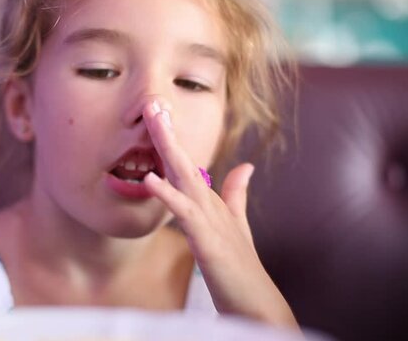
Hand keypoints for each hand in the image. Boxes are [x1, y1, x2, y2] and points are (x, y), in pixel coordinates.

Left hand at [142, 101, 298, 328]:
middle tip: (152, 102)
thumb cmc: (241, 267)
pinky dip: (167, 194)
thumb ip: (237, 194)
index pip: (187, 164)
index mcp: (211, 202)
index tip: (157, 114)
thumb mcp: (236, 224)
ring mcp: (210, 220)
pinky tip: (150, 178)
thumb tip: (245, 166)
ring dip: (168, 148)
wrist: (257, 304)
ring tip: (154, 120)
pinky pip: (184, 213)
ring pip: (185, 177)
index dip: (171, 140)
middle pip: (184, 161)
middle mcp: (210, 204)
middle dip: (168, 132)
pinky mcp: (208, 240)